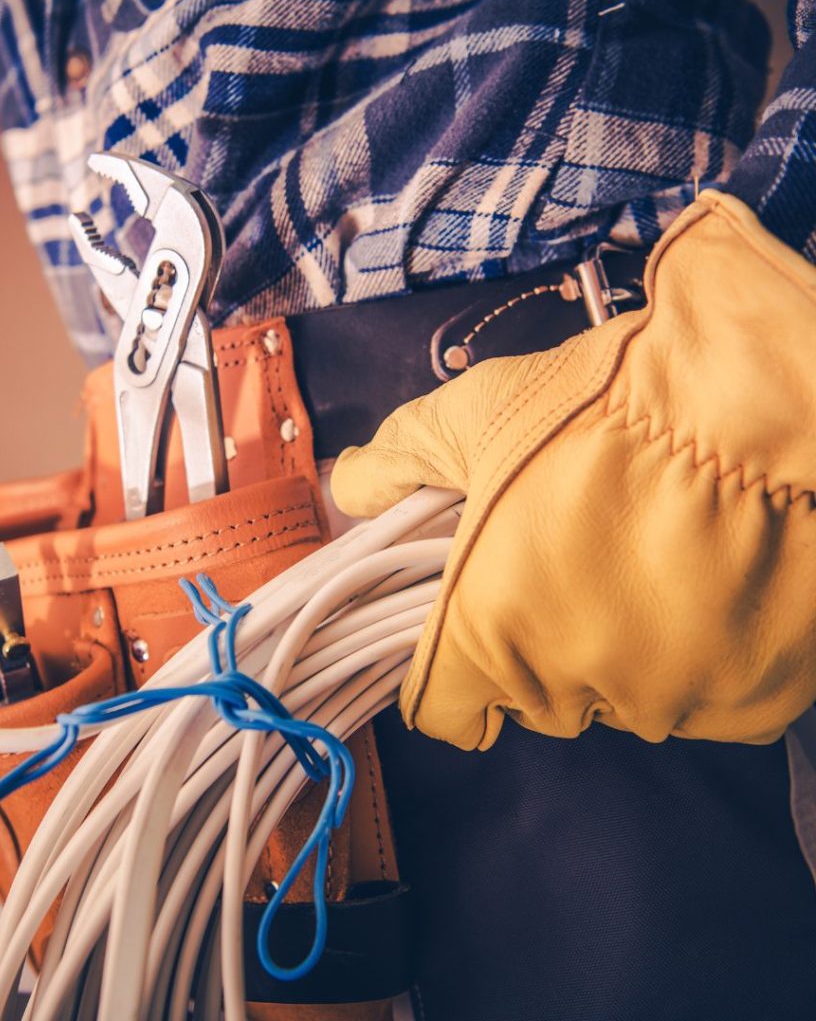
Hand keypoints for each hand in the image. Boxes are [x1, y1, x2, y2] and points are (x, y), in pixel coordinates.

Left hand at [332, 191, 815, 749]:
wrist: (760, 402)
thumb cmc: (603, 407)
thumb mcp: (476, 414)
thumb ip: (399, 459)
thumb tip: (348, 486)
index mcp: (487, 636)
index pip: (443, 707)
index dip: (448, 668)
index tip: (470, 625)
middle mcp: (575, 689)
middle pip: (535, 697)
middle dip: (537, 642)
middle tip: (571, 557)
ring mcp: (671, 703)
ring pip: (623, 697)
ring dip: (624, 648)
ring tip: (648, 557)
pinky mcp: (755, 702)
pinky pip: (705, 699)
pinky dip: (700, 656)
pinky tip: (709, 583)